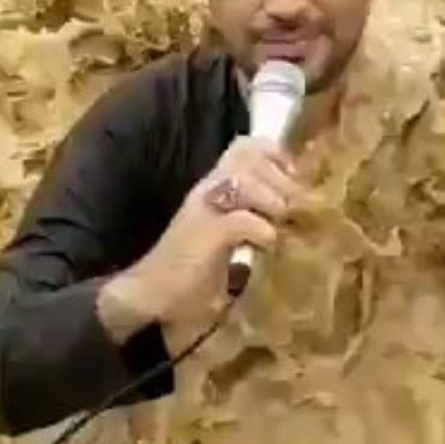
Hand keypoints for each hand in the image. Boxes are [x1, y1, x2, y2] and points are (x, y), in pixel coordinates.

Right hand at [99, 137, 300, 338]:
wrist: (149, 296)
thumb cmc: (189, 273)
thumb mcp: (226, 241)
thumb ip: (250, 226)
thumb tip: (287, 229)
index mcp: (213, 188)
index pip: (245, 147)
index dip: (275, 155)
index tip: (294, 179)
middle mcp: (207, 189)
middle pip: (249, 156)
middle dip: (281, 178)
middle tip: (295, 206)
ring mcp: (203, 208)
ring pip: (244, 180)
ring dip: (272, 199)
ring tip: (281, 221)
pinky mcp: (203, 233)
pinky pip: (241, 220)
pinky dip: (262, 230)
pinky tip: (266, 245)